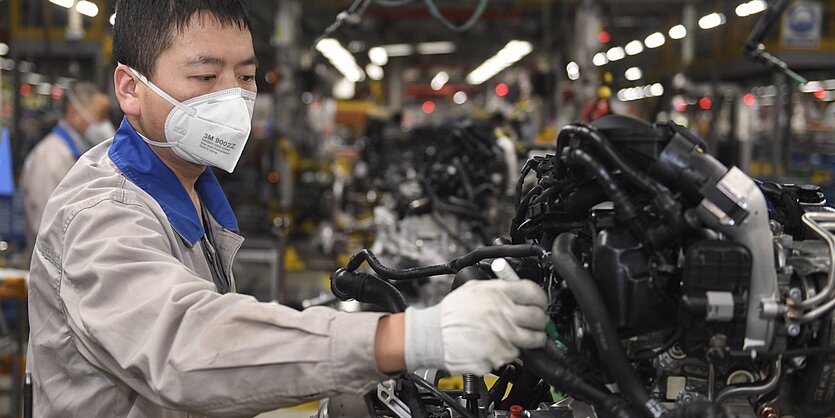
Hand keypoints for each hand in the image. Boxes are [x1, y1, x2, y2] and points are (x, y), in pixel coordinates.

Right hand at [405, 279, 547, 374]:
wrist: (433, 336)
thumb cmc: (449, 314)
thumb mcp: (473, 288)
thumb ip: (498, 287)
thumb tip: (516, 289)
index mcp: (498, 293)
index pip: (534, 292)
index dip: (541, 298)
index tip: (540, 303)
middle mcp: (503, 313)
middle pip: (539, 317)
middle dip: (540, 320)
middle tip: (536, 321)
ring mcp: (503, 335)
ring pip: (534, 339)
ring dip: (534, 338)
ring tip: (525, 336)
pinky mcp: (500, 354)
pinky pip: (517, 353)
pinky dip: (512, 351)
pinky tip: (501, 344)